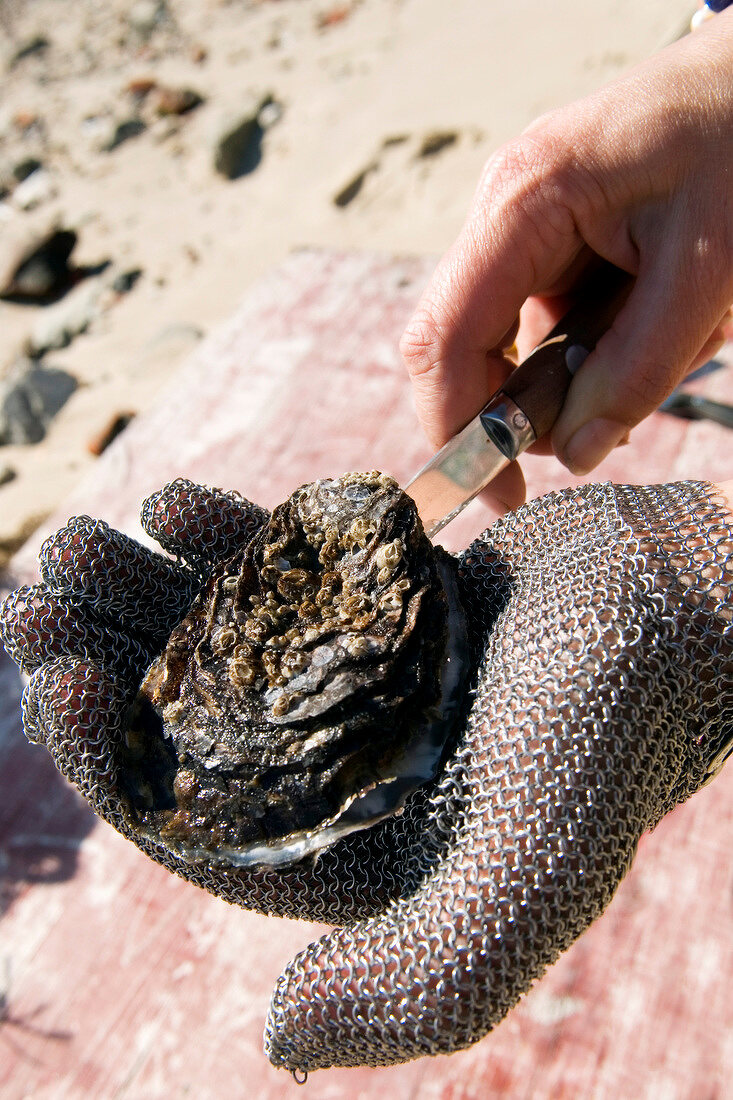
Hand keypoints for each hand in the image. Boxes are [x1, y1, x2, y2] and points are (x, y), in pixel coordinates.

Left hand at [1, 478, 730, 1071]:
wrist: (679, 610)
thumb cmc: (611, 733)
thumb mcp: (531, 871)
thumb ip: (425, 978)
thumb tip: (280, 1039)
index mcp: (359, 850)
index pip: (199, 818)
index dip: (111, 758)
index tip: (49, 683)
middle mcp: (346, 771)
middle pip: (192, 721)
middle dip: (104, 660)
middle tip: (32, 592)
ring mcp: (357, 684)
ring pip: (223, 640)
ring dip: (145, 593)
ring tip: (74, 539)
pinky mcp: (380, 612)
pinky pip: (282, 579)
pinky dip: (226, 543)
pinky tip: (171, 506)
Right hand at [401, 13, 732, 513]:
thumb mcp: (705, 271)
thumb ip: (637, 371)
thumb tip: (576, 453)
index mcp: (522, 205)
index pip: (444, 338)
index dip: (456, 428)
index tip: (497, 493)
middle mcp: (504, 214)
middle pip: (463, 345)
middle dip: (521, 402)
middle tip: (598, 427)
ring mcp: (524, 226)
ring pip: (513, 341)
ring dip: (577, 368)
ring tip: (669, 335)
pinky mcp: (552, 238)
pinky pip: (550, 320)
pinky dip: (598, 342)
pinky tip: (660, 314)